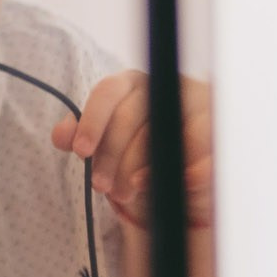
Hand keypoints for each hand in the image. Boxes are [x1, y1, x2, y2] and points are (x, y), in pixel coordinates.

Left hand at [53, 71, 213, 229]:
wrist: (187, 155)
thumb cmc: (140, 144)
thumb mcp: (109, 140)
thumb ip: (84, 135)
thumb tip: (60, 136)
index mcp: (131, 83)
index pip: (107, 92)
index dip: (92, 121)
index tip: (80, 152)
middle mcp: (160, 86)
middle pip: (129, 116)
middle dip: (111, 155)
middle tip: (100, 185)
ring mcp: (190, 103)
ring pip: (160, 132)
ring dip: (138, 168)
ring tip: (125, 193)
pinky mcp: (215, 125)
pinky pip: (201, 145)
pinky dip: (191, 168)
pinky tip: (176, 183)